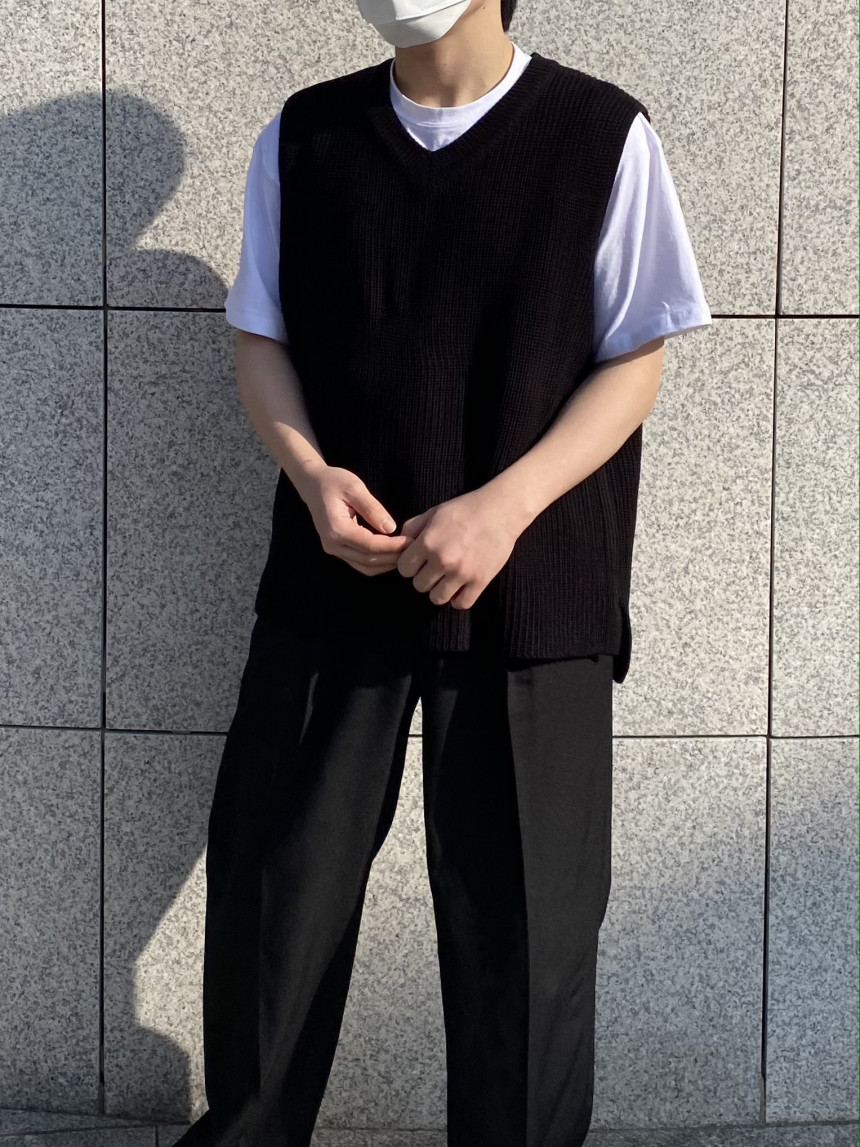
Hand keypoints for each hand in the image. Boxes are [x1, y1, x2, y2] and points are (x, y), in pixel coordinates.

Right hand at [301, 465, 410, 575]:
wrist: (313, 484)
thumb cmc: (334, 482)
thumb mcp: (355, 487)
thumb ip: (372, 508)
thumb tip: (391, 528)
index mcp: (336, 529)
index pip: (370, 546)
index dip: (393, 547)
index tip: (412, 541)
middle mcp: (333, 545)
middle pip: (369, 560)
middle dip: (393, 557)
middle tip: (415, 549)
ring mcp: (334, 550)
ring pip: (365, 567)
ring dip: (387, 563)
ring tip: (406, 553)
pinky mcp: (338, 550)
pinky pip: (360, 563)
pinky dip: (378, 562)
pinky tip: (392, 553)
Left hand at [395, 487, 525, 608]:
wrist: (501, 510)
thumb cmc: (465, 509)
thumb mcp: (434, 512)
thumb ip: (412, 527)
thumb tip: (399, 543)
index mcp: (428, 542)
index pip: (404, 569)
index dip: (410, 565)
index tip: (419, 561)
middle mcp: (443, 560)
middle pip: (419, 586)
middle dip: (424, 578)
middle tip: (435, 568)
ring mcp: (462, 573)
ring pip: (437, 598)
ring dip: (439, 590)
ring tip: (447, 579)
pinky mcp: (480, 581)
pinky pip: (461, 604)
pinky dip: (458, 599)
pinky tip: (460, 588)